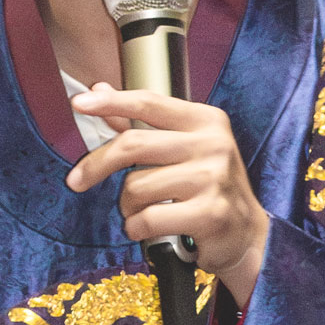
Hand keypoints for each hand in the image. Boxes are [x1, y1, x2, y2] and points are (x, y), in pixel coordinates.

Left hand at [67, 85, 268, 306]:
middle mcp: (212, 144)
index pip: (149, 103)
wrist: (248, 235)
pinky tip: (149, 230)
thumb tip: (102, 89)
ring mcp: (213, 179)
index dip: (111, 102)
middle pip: (133, 144)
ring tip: (144, 211)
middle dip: (97, 164)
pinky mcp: (209, 214)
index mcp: (206, 121)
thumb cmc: (210, 189)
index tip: (80, 102)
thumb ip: (144, 123)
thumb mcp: (185, 149)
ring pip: (136, 187)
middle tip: (76, 180)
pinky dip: (137, 228)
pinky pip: (147, 219)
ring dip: (128, 206)